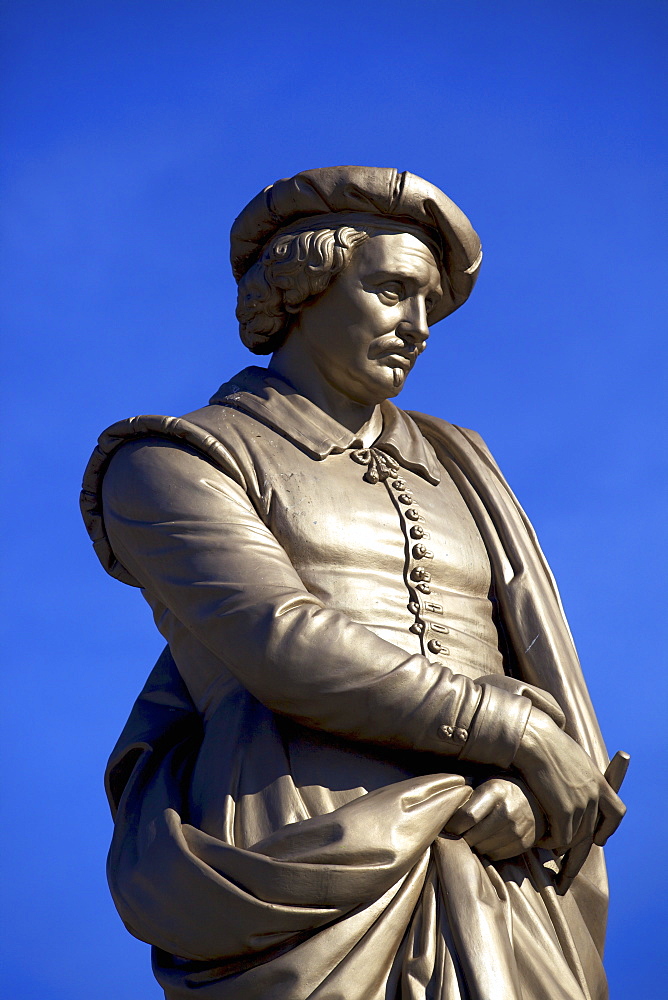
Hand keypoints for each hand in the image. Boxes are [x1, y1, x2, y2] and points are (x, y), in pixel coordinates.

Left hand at [443, 777, 544, 860]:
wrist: (536, 800)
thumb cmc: (500, 790)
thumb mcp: (484, 782)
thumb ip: (466, 793)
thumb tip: (441, 807)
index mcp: (495, 791)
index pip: (467, 816)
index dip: (453, 824)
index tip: (447, 825)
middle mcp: (508, 810)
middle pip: (472, 836)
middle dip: (461, 837)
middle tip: (458, 833)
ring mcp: (518, 829)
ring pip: (482, 848)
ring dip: (473, 844)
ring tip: (473, 834)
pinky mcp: (524, 844)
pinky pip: (495, 855)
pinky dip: (487, 850)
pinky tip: (487, 839)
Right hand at [513, 707, 625, 854]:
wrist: (535, 738)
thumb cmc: (545, 743)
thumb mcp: (571, 757)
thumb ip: (577, 776)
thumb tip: (570, 783)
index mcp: (598, 781)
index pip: (616, 812)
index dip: (608, 829)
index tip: (599, 840)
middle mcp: (594, 795)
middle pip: (591, 834)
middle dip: (578, 856)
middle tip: (566, 872)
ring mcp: (581, 804)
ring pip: (574, 838)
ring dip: (559, 847)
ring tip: (545, 847)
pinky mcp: (565, 811)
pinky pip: (560, 838)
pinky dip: (549, 843)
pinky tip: (538, 840)